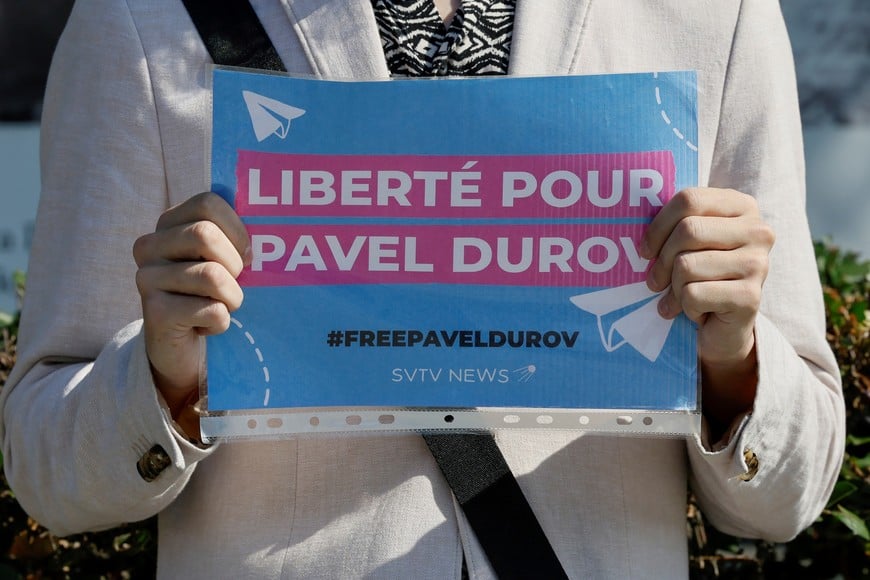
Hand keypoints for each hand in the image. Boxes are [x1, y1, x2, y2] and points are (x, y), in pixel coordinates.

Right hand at [133, 192, 249, 418]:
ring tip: (222, 306)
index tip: (245, 253)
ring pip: (212, 276)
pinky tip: (206, 326)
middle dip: (234, 265)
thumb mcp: (224, 259)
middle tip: (233, 283)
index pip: (208, 202)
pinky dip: (221, 322)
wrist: (184, 348)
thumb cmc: (213, 295)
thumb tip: (275, 229)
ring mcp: (147, 279)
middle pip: (205, 235)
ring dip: (232, 298)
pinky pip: (211, 310)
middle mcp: (150, 246)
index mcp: (168, 224)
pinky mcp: (154, 313)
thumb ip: (239, 237)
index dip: (237, 229)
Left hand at [641, 188, 774, 429]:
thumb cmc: (701, 278)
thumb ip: (674, 225)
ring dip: (674, 288)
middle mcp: (758, 231)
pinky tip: (694, 311)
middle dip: (661, 261)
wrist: (725, 328)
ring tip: (680, 297)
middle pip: (687, 231)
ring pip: (687, 265)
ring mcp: (758, 264)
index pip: (689, 200)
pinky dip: (685, 306)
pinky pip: (694, 294)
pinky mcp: (750, 297)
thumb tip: (631, 217)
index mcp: (742, 207)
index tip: (646, 250)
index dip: (658, 225)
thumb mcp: (689, 244)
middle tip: (654, 281)